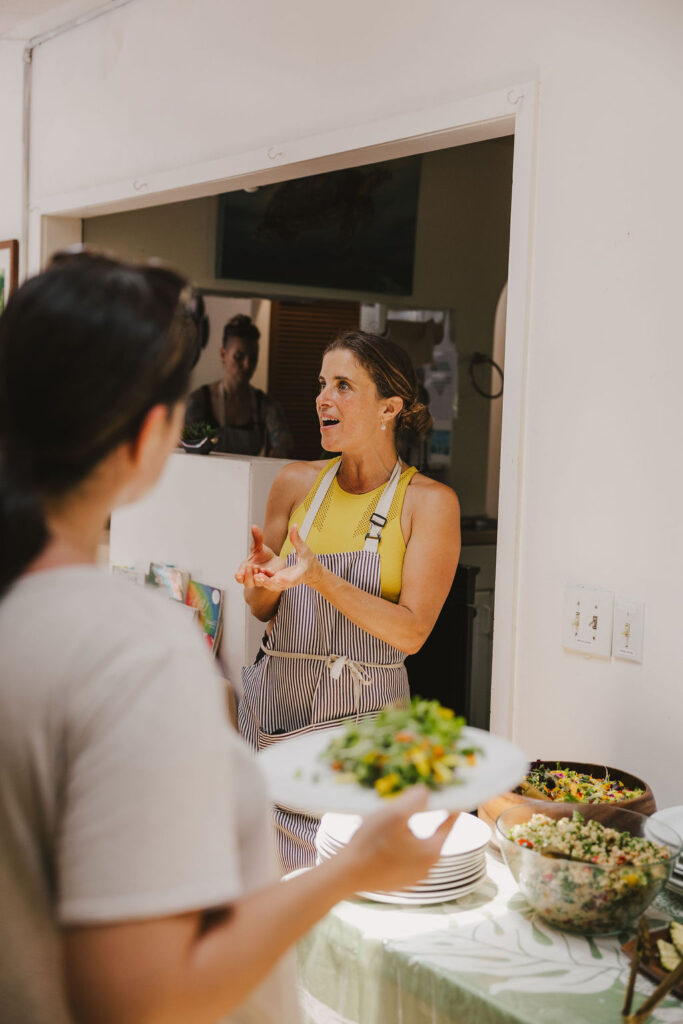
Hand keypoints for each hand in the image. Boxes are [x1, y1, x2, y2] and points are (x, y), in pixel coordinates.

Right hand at [235, 525, 285, 589]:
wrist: (274, 559)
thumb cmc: (262, 554)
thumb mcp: (258, 545)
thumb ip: (256, 537)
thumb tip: (254, 526)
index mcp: (245, 569)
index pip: (239, 576)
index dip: (239, 576)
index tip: (239, 573)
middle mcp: (252, 577)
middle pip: (247, 583)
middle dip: (248, 577)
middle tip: (251, 567)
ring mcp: (262, 580)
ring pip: (257, 584)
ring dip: (258, 579)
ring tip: (261, 570)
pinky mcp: (272, 580)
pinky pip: (269, 582)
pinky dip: (268, 578)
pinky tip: (269, 572)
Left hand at [247, 524, 322, 592]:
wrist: (311, 573)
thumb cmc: (309, 561)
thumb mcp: (304, 549)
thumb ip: (297, 539)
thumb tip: (294, 525)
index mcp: (300, 574)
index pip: (291, 579)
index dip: (283, 580)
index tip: (276, 578)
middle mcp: (291, 581)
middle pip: (278, 585)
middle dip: (268, 581)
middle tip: (258, 576)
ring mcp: (284, 583)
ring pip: (272, 586)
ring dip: (263, 581)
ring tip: (254, 575)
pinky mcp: (279, 583)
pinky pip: (270, 584)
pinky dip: (262, 581)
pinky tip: (254, 575)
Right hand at [338, 786, 457, 893]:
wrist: (345, 874)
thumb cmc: (370, 843)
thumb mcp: (394, 814)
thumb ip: (416, 799)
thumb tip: (427, 792)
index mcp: (432, 852)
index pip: (449, 823)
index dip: (449, 804)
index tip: (446, 790)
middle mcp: (427, 867)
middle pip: (433, 834)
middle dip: (425, 816)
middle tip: (412, 800)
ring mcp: (412, 877)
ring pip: (417, 845)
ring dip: (410, 830)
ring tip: (394, 817)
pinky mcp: (398, 881)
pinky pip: (405, 856)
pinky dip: (399, 844)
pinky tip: (383, 837)